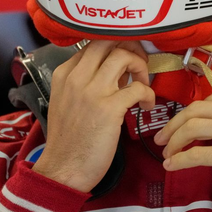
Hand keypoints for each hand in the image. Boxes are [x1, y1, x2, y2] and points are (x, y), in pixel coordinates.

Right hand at [32, 40, 154, 192]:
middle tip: (139, 63)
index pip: (93, 42)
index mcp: (64, 73)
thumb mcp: (66, 101)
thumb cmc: (69, 139)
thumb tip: (117, 71)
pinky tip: (146, 105)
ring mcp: (93, 91)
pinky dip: (148, 93)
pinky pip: (138, 87)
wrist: (63, 170)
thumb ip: (85, 81)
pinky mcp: (109, 109)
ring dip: (140, 67)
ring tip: (143, 83)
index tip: (126, 59)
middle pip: (108, 41)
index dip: (115, 46)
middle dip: (130, 47)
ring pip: (124, 57)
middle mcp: (77, 77)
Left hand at [154, 69, 211, 211]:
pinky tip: (172, 166)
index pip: (210, 101)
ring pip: (193, 128)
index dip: (190, 114)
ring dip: (174, 141)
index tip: (180, 126)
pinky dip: (180, 160)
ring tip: (167, 154)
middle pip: (196, 111)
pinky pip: (197, 154)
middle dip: (174, 125)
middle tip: (163, 139)